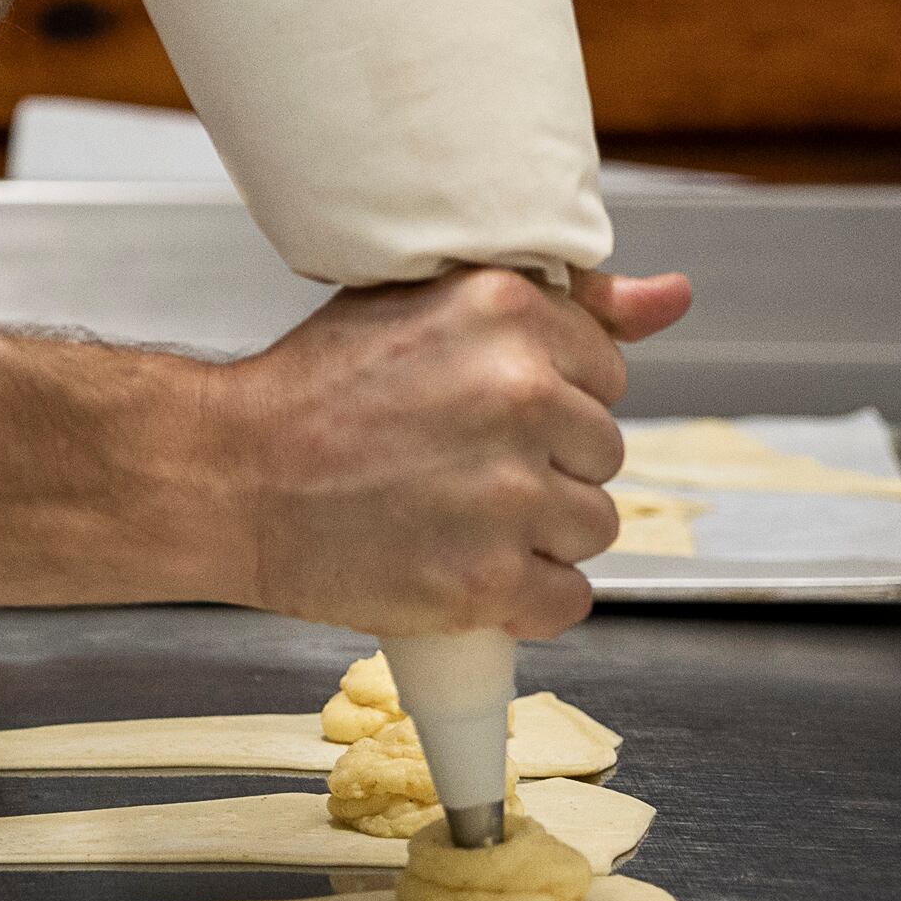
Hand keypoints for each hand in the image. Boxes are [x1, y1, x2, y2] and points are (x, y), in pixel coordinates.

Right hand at [207, 265, 688, 639]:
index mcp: (506, 311)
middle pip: (603, 454)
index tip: (487, 411)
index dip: (550, 398)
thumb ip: (564, 306)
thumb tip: (673, 299)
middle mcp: (518, 395)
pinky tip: (464, 568)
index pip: (606, 373)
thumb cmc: (316, 391)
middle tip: (458, 464)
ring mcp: (506, 494)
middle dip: (545, 466)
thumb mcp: (427, 307)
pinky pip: (566, 601)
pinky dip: (524, 599)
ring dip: (538, 535)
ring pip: (592, 528)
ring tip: (456, 516)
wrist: (226, 475)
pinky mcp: (486, 580)